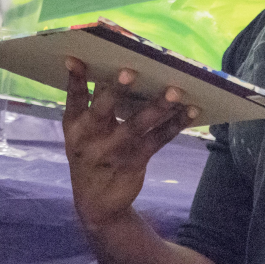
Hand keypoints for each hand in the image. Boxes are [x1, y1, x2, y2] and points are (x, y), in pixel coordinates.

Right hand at [63, 59, 198, 230]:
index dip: (74, 78)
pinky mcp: (135, 161)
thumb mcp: (80, 135)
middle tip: (130, 72)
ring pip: (136, 125)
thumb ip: (91, 106)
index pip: (74, 98)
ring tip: (174, 91)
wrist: (97, 204)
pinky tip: (190, 112)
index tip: (75, 59)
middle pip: (103, 110)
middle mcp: (90, 137)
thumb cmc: (90, 155)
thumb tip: (113, 71)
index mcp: (74, 126)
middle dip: (116, 91)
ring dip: (157, 107)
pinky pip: (158, 140)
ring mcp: (113, 151)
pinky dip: (175, 125)